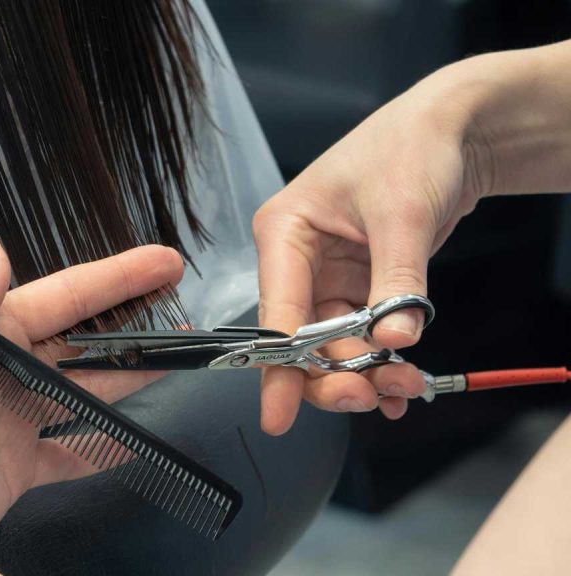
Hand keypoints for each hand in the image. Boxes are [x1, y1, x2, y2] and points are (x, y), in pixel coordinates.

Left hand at [0, 236, 183, 574]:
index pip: (62, 296)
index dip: (114, 279)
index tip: (162, 263)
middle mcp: (6, 371)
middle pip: (79, 341)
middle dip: (129, 325)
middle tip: (180, 312)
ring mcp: (17, 419)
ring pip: (85, 390)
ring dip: (127, 378)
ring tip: (173, 362)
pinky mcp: (23, 465)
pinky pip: (72, 451)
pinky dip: (102, 448)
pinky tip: (133, 441)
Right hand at [254, 41, 570, 434]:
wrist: (456, 128)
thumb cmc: (413, 147)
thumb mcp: (403, 215)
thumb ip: (397, 283)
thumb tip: (395, 343)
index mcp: (284, 233)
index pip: (276, 312)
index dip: (278, 368)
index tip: (278, 416)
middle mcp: (297, 259)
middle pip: (301, 340)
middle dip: (335, 375)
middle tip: (373, 397)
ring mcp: (327, 275)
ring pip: (333, 346)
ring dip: (366, 373)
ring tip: (406, 387)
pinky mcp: (358, 284)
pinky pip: (361, 337)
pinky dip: (381, 362)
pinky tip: (401, 383)